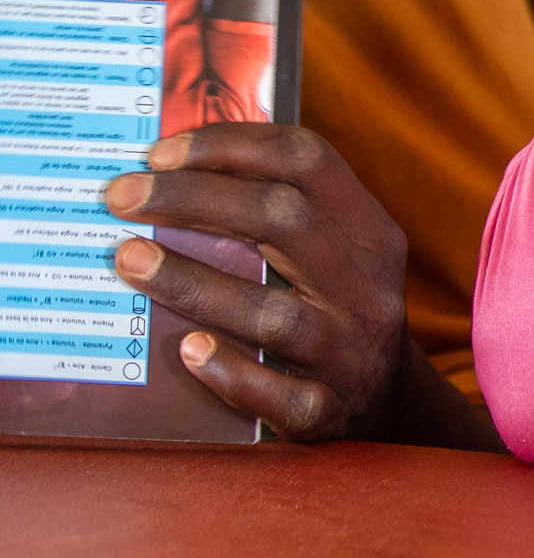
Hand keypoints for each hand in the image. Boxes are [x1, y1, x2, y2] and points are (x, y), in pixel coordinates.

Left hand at [102, 124, 419, 441]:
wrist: (387, 401)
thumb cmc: (334, 310)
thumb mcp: (333, 251)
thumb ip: (278, 215)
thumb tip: (167, 175)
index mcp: (368, 231)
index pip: (307, 160)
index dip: (231, 146)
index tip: (159, 153)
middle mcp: (366, 285)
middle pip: (284, 220)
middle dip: (193, 198)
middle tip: (123, 197)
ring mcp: (352, 351)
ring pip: (273, 312)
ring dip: (193, 282)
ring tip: (130, 261)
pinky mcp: (328, 411)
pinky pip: (277, 394)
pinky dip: (230, 372)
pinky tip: (187, 350)